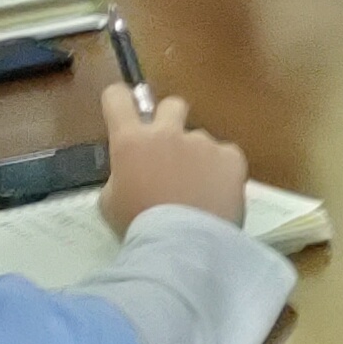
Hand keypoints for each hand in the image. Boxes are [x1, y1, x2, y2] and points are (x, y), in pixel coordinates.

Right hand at [99, 83, 249, 235]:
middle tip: (171, 150)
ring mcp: (203, 142)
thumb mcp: (111, 202)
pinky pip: (226, 157)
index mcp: (131, 142)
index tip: (123, 108)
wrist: (183, 244)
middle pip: (172, 104)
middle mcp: (168, 133)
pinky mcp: (231, 157)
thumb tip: (131, 173)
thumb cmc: (139, 225)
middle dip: (171, 120)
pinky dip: (222, 172)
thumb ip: (120, 176)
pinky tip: (218, 195)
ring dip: (198, 158)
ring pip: (201, 140)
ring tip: (199, 191)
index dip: (119, 100)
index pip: (117, 99)